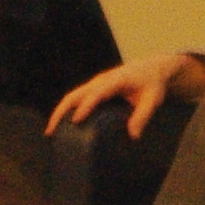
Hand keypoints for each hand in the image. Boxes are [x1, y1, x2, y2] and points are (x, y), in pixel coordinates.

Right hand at [46, 52, 204, 138]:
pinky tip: (64, 124)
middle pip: (75, 94)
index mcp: (115, 81)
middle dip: (61, 111)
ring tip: (51, 132)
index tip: (76, 120)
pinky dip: (67, 109)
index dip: (86, 106)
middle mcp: (101, 81)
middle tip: (51, 131)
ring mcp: (96, 83)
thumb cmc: (153, 84)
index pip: (97, 94)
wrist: (153, 68)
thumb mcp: (153, 99)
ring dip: (60, 111)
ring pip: (72, 96)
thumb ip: (143, 116)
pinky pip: (77, 97)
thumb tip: (133, 136)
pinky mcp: (95, 88)